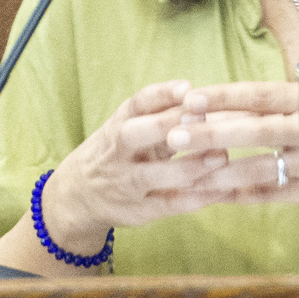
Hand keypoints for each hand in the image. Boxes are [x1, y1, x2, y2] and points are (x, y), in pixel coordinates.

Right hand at [36, 80, 229, 253]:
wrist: (78, 195)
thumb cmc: (120, 151)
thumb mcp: (130, 126)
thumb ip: (162, 113)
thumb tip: (206, 96)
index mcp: (119, 123)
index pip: (136, 103)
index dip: (161, 94)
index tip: (187, 87)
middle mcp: (118, 152)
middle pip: (135, 134)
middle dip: (166, 124)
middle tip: (201, 116)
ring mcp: (126, 183)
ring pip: (154, 174)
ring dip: (188, 165)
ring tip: (220, 156)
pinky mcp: (139, 210)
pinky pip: (168, 204)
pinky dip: (194, 198)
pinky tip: (220, 189)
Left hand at [166, 80, 298, 224]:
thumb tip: (284, 91)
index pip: (264, 97)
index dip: (228, 97)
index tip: (194, 94)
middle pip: (254, 131)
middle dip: (211, 130)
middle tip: (174, 130)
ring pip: (255, 169)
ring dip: (217, 169)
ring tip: (182, 169)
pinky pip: (272, 196)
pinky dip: (240, 195)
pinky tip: (212, 196)